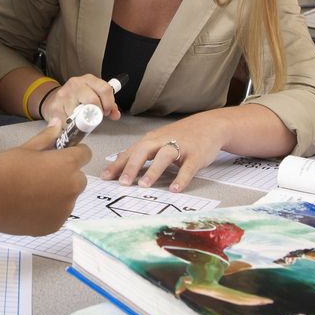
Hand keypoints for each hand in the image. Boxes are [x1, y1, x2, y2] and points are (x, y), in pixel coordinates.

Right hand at [0, 124, 89, 235]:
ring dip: (58, 194)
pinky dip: (49, 210)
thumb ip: (48, 137)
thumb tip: (59, 123)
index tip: (59, 155)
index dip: (74, 152)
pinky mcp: (55, 225)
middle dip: (67, 175)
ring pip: (69, 197)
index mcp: (67, 164)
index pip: (85, 154)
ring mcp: (65, 209)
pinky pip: (58, 213)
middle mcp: (72, 187)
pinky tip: (29, 207)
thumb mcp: (27, 148)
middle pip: (79, 178)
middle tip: (42, 175)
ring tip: (32, 193)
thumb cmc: (5, 168)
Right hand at [41, 74, 120, 129]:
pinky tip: (71, 122)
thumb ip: (107, 104)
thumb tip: (115, 114)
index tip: (106, 111)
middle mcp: (76, 84)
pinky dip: (71, 126)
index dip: (108, 104)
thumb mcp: (93, 95)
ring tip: (82, 120)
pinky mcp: (55, 107)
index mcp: (89, 80)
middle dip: (97, 113)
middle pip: (93, 100)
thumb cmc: (76, 99)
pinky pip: (68, 121)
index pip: (105, 89)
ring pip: (80, 113)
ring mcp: (64, 95)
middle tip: (96, 117)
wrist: (54, 101)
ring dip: (83, 121)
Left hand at [102, 117, 225, 192]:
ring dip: (153, 170)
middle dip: (132, 166)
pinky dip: (181, 178)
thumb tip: (121, 170)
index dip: (118, 164)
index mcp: (151, 140)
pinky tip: (174, 189)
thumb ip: (143, 154)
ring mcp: (180, 147)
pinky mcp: (196, 155)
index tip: (105, 177)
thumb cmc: (180, 136)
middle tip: (122, 183)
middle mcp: (163, 141)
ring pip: (164, 156)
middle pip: (144, 151)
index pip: (131, 152)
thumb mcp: (158, 142)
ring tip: (144, 185)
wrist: (209, 125)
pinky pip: (188, 168)